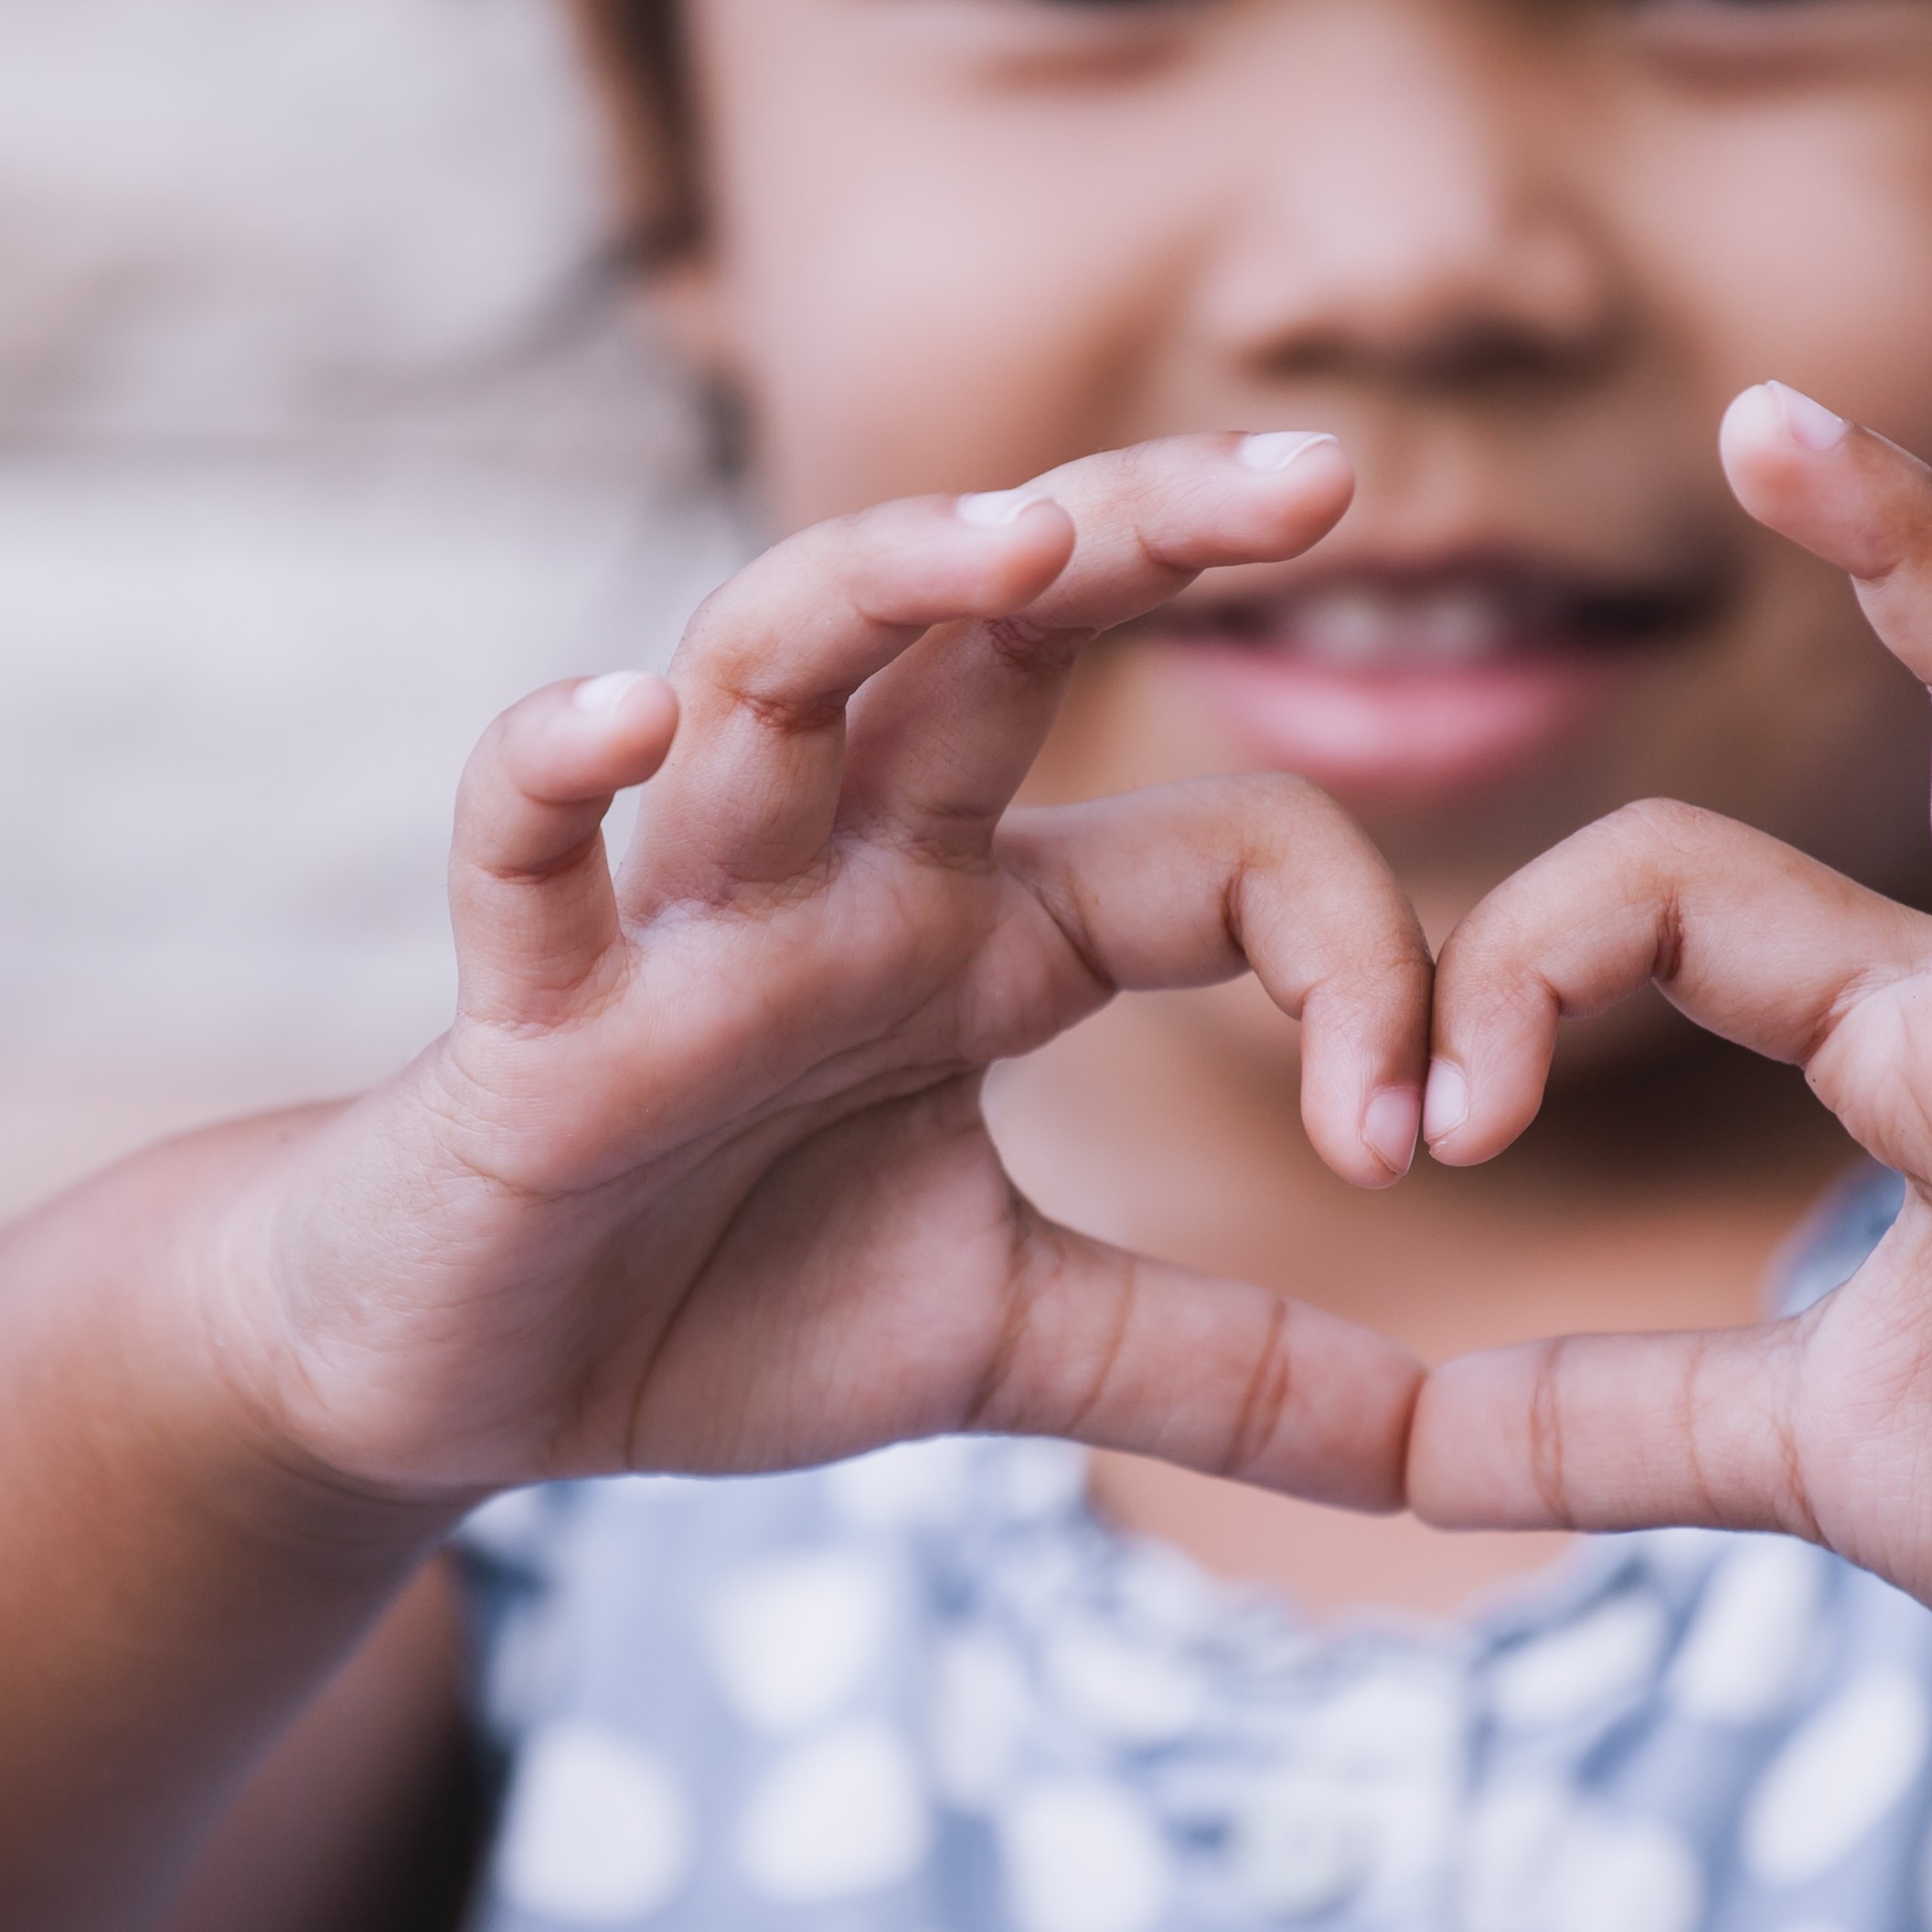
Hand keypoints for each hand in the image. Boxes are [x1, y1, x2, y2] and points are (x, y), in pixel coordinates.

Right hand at [213, 435, 1431, 1507]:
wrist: (473, 1381)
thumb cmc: (732, 1303)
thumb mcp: (1028, 1344)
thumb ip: (1235, 1371)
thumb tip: (1458, 1459)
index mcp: (997, 934)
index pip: (1228, 855)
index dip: (1355, 962)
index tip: (1408, 1145)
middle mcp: (857, 879)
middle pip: (1000, 640)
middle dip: (1144, 534)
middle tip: (1318, 473)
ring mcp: (689, 925)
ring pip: (770, 681)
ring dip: (879, 588)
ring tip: (1020, 538)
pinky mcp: (525, 1018)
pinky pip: (522, 859)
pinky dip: (551, 777)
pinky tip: (620, 720)